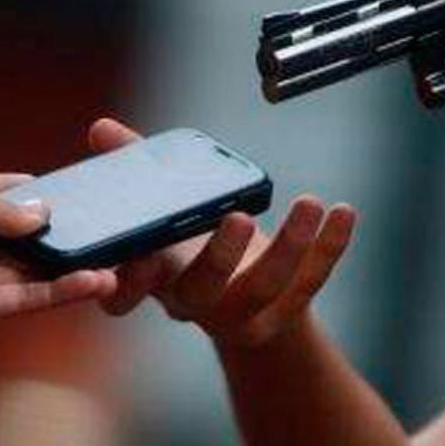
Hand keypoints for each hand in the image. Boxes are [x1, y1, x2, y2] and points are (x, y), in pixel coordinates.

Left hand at [0, 173, 116, 327]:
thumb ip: (14, 210)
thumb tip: (45, 215)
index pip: (2, 193)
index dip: (33, 194)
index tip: (68, 194)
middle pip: (20, 236)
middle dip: (56, 236)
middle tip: (100, 233)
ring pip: (30, 271)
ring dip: (68, 269)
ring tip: (109, 264)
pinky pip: (27, 297)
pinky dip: (60, 292)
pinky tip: (92, 283)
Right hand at [85, 118, 357, 348]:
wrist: (241, 302)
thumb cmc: (191, 243)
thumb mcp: (161, 207)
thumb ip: (133, 167)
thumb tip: (102, 129)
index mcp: (153, 279)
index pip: (124, 296)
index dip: (129, 282)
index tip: (141, 254)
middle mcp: (193, 305)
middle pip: (202, 292)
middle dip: (220, 258)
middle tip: (238, 219)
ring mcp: (239, 316)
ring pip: (263, 289)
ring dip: (290, 246)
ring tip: (309, 203)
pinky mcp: (282, 314)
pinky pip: (309, 284)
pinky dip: (329, 248)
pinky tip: (343, 213)